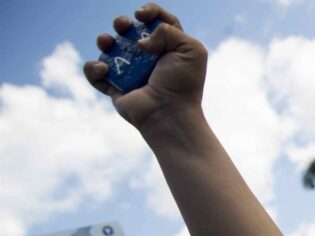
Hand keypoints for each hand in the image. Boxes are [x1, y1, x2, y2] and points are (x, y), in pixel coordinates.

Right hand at [83, 4, 206, 131]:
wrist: (169, 115)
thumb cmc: (182, 84)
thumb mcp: (191, 50)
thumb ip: (169, 30)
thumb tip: (140, 40)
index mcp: (169, 47)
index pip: (157, 20)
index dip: (149, 12)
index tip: (142, 16)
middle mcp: (148, 58)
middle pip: (128, 30)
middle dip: (122, 22)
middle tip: (124, 27)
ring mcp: (130, 72)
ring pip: (109, 48)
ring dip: (104, 40)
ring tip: (107, 43)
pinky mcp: (115, 87)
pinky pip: (95, 73)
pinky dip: (93, 68)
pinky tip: (104, 69)